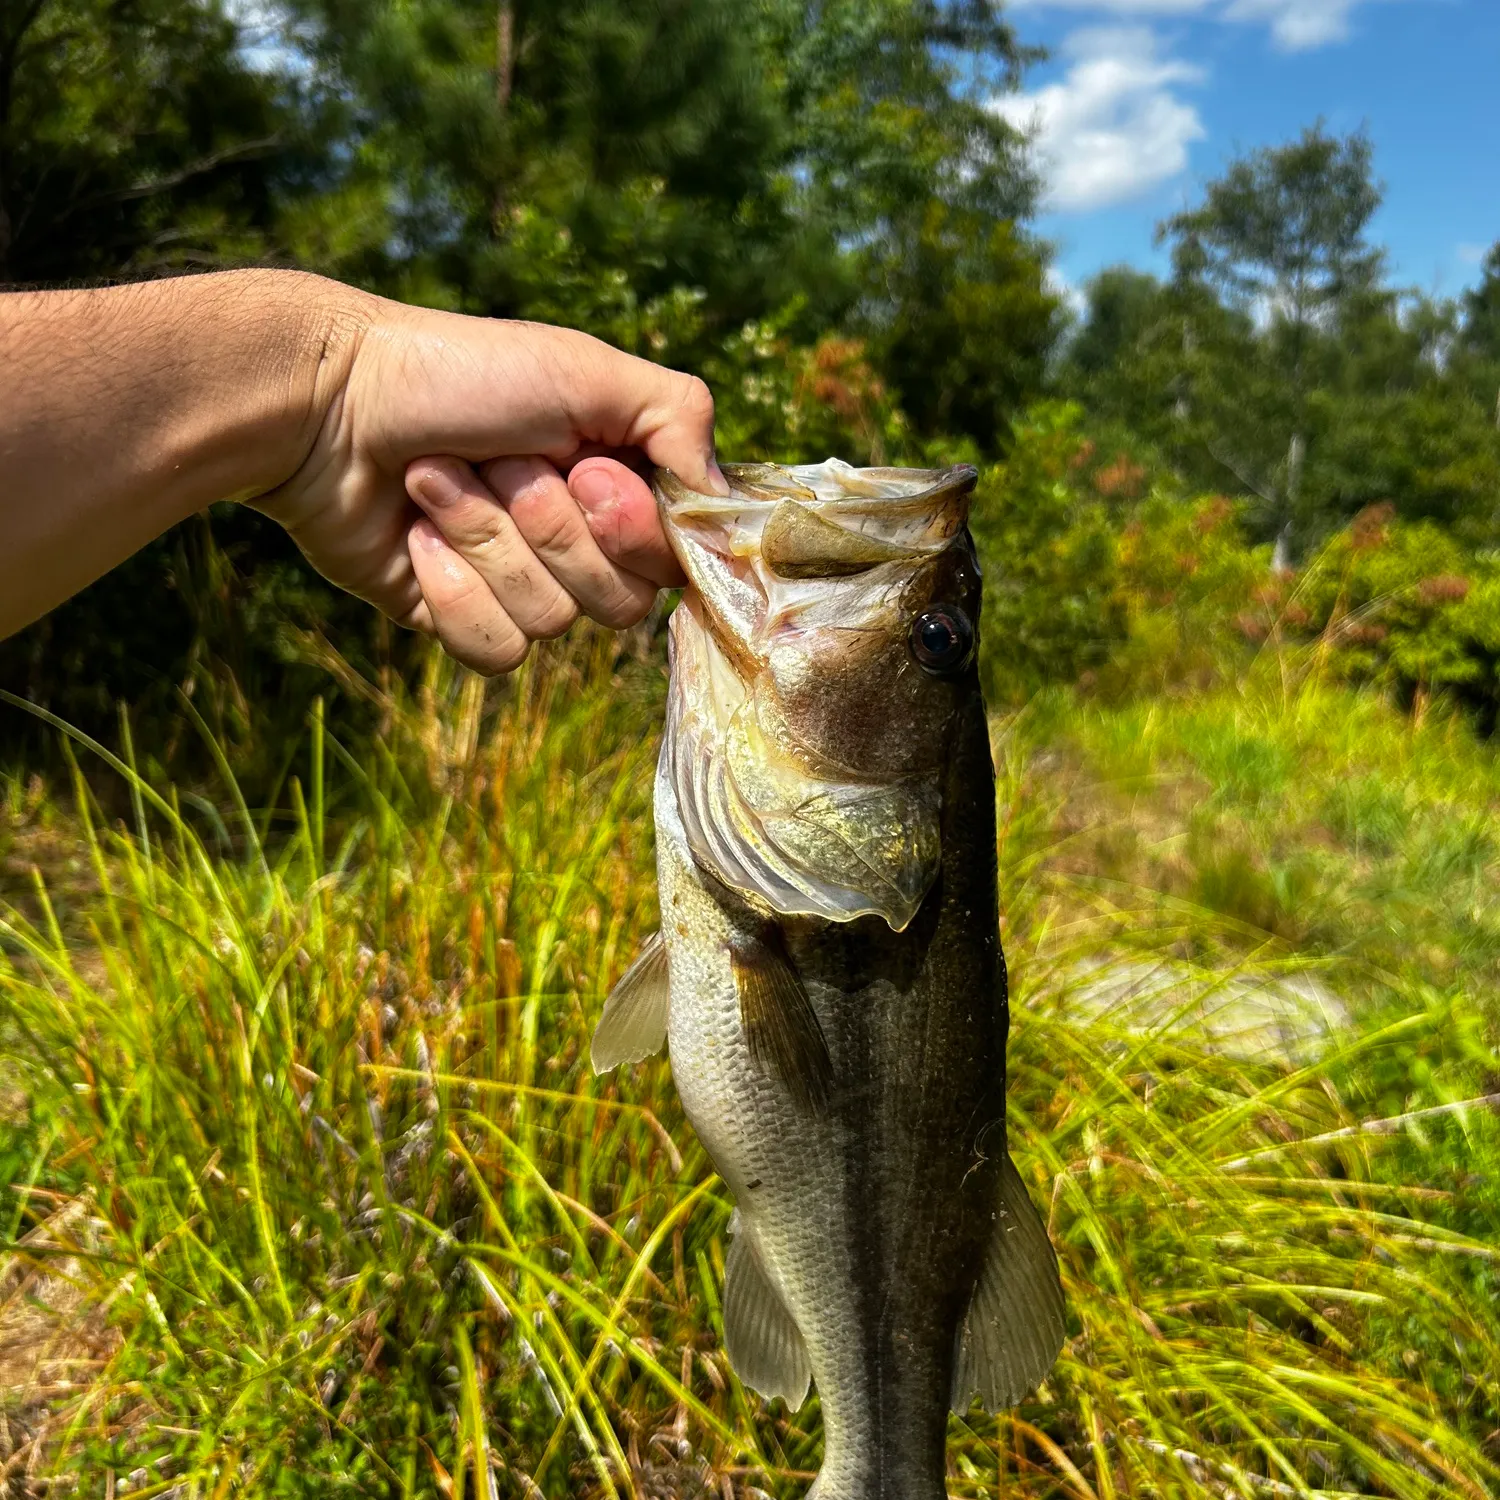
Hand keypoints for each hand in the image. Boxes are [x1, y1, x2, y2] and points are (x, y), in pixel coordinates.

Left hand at [257, 295, 715, 673]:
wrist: (329, 405)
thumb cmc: (461, 375)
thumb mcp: (587, 370)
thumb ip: (681, 419)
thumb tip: (726, 504)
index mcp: (620, 487)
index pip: (674, 559)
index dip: (629, 527)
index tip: (582, 469)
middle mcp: (580, 544)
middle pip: (619, 603)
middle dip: (548, 527)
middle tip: (500, 463)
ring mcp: (520, 588)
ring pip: (550, 622)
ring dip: (486, 540)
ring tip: (438, 482)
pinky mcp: (461, 622)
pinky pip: (495, 651)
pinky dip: (451, 589)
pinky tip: (416, 538)